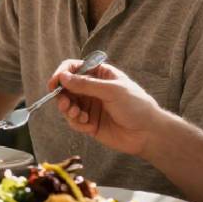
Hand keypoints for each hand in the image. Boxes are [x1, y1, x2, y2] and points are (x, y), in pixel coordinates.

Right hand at [48, 60, 166, 156]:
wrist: (147, 133)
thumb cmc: (136, 106)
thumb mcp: (111, 91)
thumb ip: (85, 84)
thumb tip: (62, 77)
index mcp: (99, 74)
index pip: (73, 68)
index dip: (61, 74)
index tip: (54, 84)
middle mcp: (92, 88)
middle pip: (65, 87)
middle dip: (62, 96)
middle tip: (65, 105)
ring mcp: (90, 105)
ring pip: (67, 105)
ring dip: (68, 111)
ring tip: (79, 116)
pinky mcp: (89, 122)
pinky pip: (73, 121)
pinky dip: (77, 123)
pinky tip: (90, 126)